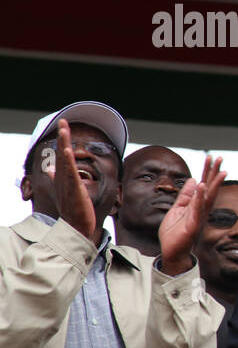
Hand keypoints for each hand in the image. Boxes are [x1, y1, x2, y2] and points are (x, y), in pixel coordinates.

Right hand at [47, 119, 96, 241]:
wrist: (76, 226)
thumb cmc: (73, 209)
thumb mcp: (66, 190)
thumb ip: (58, 179)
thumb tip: (50, 169)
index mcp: (62, 177)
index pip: (62, 154)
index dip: (62, 140)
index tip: (63, 125)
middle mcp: (63, 178)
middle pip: (62, 153)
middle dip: (62, 136)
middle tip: (63, 121)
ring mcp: (68, 183)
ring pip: (65, 160)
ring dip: (64, 144)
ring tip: (64, 129)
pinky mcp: (74, 190)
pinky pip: (70, 173)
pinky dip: (68, 162)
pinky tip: (68, 150)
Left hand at [158, 154, 225, 274]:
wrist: (171, 251)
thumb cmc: (174, 233)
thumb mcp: (177, 209)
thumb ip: (185, 195)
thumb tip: (193, 180)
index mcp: (196, 205)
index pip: (204, 184)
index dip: (207, 171)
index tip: (212, 158)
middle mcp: (201, 209)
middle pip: (210, 187)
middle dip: (214, 172)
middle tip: (220, 158)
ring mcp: (198, 217)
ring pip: (208, 197)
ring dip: (214, 183)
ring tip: (220, 170)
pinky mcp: (193, 224)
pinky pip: (197, 208)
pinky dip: (200, 197)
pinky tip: (202, 186)